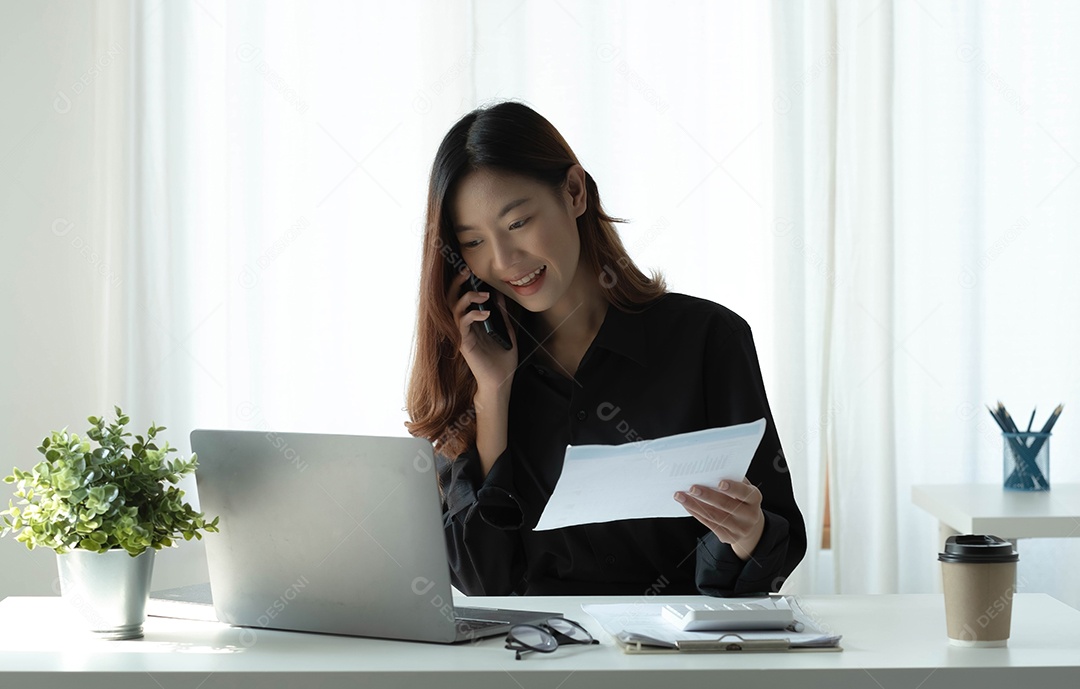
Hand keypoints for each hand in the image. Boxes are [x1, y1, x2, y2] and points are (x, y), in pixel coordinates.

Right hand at [446, 269, 518, 393]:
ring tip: (483, 295)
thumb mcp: (506, 331)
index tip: (472, 271)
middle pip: (451, 299)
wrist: (501, 381)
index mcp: (472, 322)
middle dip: (457, 283)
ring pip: (454, 309)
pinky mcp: (464, 343)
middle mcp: (464, 326)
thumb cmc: (502, 360)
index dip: (464, 283)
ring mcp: (462, 334)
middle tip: (467, 271)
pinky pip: (462, 324)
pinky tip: (486, 313)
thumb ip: (501, 314)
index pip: (462, 298)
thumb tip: (499, 295)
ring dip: (467, 297)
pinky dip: (473, 315)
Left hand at [674, 477, 764, 560]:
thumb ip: (732, 479)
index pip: (744, 493)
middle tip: (692, 488)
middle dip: (707, 496)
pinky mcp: (729, 537)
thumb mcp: (742, 488)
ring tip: (681, 496)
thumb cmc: (742, 499)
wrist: (749, 524)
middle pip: (726, 505)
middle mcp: (750, 515)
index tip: (719, 482)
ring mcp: (740, 529)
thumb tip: (710, 470)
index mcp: (754, 499)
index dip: (733, 488)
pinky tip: (686, 505)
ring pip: (714, 516)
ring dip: (695, 505)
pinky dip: (696, 513)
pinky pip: (709, 524)